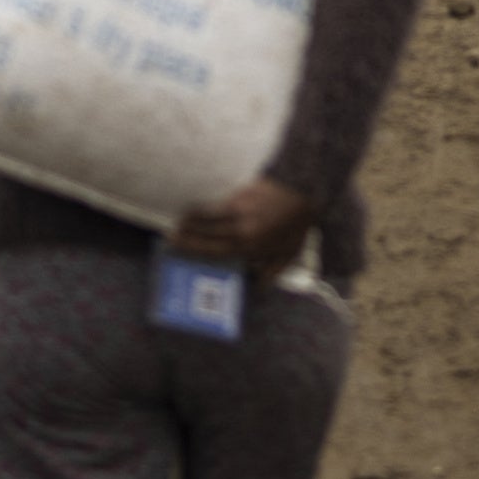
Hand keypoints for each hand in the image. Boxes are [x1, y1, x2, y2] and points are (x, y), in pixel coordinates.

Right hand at [167, 175, 316, 275]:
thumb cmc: (297, 224)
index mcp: (250, 245)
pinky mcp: (242, 190)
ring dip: (192, 217)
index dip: (194, 249)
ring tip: (180, 220)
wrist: (306, 190)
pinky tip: (198, 202)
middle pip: (206, 232)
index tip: (179, 246)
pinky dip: (206, 202)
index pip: (214, 249)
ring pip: (209, 214)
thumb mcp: (288, 254)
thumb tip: (256, 288)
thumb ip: (270, 273)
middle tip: (172, 235)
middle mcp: (241, 228)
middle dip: (187, 234)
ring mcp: (241, 207)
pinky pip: (219, 199)